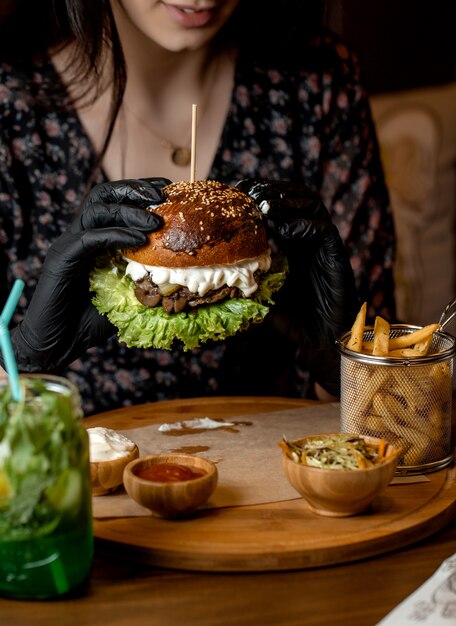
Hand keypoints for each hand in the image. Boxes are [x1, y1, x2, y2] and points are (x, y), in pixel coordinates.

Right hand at [5, 177, 169, 372]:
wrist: (60, 344)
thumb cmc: (92, 321)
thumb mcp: (129, 297)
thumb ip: (148, 282)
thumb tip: (184, 278)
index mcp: (95, 238)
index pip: (117, 201)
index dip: (141, 191)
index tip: (169, 190)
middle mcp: (80, 235)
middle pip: (105, 195)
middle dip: (135, 189)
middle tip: (163, 195)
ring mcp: (70, 244)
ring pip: (97, 209)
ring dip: (129, 211)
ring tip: (155, 221)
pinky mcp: (62, 258)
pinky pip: (91, 237)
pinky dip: (117, 235)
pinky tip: (140, 241)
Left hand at [236, 178, 359, 396]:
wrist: (321, 340)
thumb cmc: (291, 321)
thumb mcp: (258, 298)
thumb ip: (241, 285)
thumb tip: (207, 281)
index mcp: (289, 243)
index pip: (276, 205)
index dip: (258, 193)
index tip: (236, 190)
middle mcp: (307, 239)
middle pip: (295, 197)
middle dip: (272, 190)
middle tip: (251, 193)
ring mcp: (322, 246)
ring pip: (312, 207)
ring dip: (288, 203)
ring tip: (266, 207)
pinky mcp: (336, 256)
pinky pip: (325, 231)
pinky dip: (306, 226)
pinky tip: (287, 230)